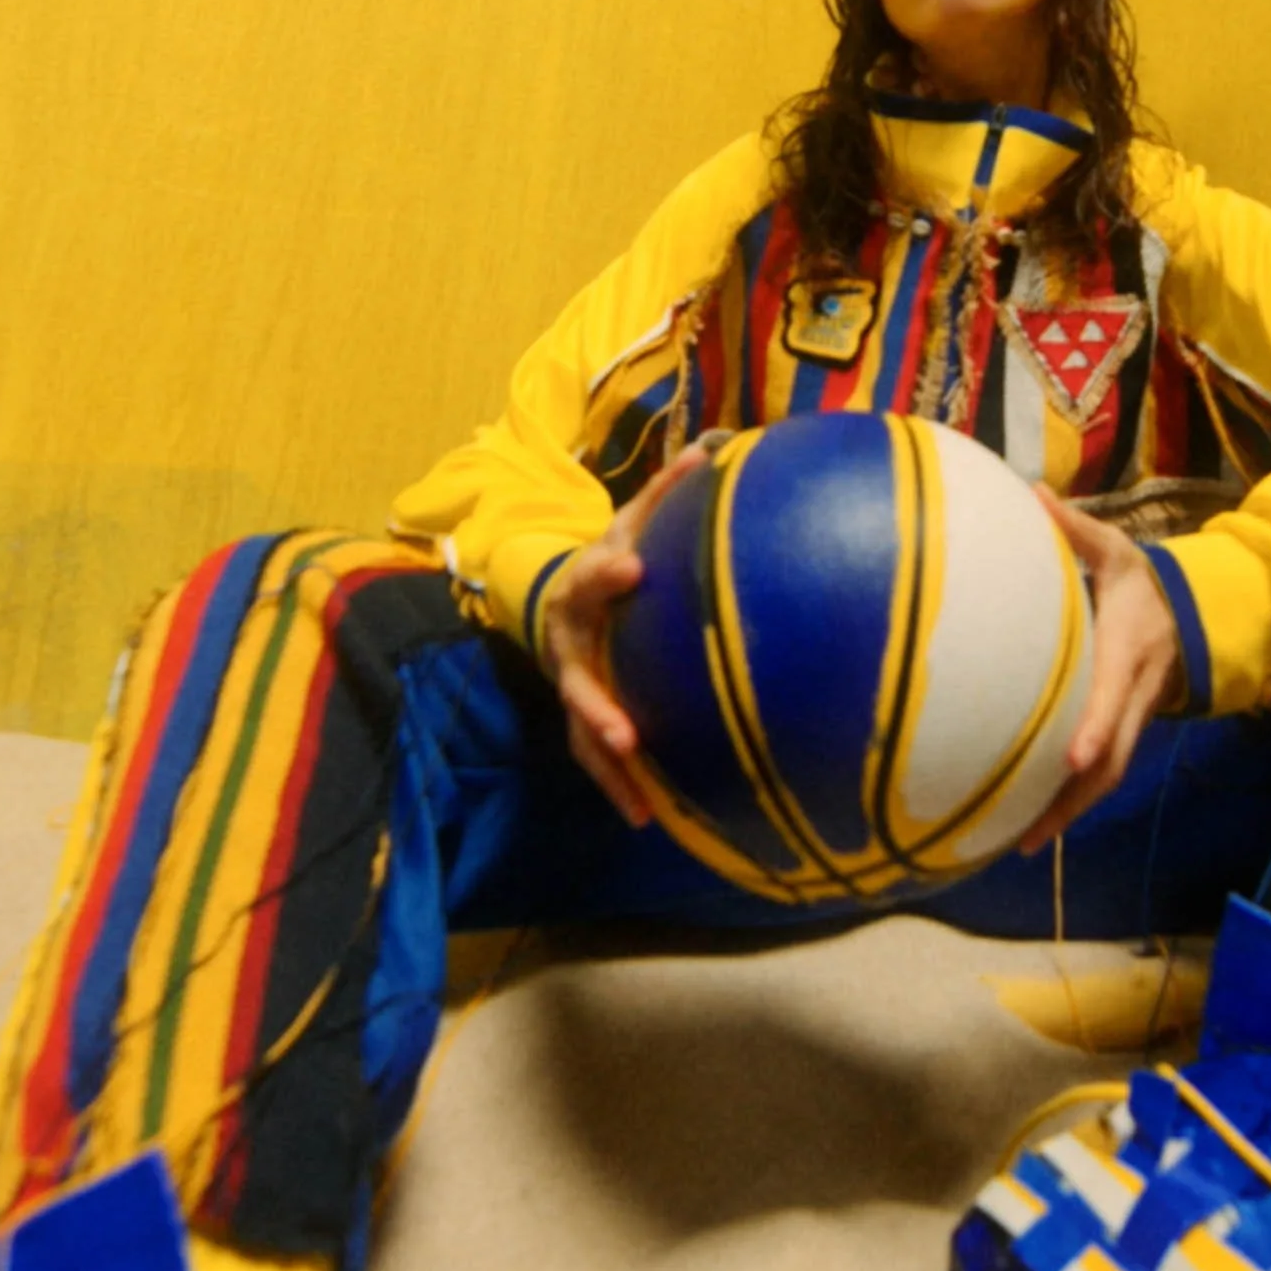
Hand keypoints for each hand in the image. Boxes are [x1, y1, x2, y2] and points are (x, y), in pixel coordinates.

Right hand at [536, 445, 707, 828]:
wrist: (559, 596)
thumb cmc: (616, 556)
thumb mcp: (635, 521)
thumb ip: (667, 494)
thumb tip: (711, 450)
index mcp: (583, 585)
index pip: (591, 576)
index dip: (607, 574)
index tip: (632, 570)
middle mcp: (570, 641)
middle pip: (575, 678)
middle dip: (596, 707)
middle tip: (625, 736)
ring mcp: (572, 684)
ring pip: (582, 731)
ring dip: (607, 769)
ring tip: (639, 804)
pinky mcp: (584, 716)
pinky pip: (597, 757)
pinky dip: (621, 789)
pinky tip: (651, 819)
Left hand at [1017, 488, 1184, 853]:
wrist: (1194, 615)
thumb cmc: (1141, 582)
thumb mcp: (1115, 549)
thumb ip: (1074, 527)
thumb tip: (1031, 494)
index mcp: (1127, 652)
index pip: (1114, 695)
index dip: (1097, 725)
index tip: (1073, 755)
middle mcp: (1134, 695)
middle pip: (1112, 759)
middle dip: (1075, 798)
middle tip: (1030, 834)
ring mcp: (1133, 719)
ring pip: (1108, 776)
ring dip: (1069, 812)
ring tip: (1021, 844)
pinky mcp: (1124, 731)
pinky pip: (1102, 773)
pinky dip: (1071, 801)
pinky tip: (1032, 822)